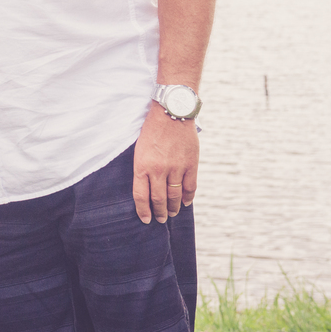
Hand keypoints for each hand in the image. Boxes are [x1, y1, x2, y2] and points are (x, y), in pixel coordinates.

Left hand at [132, 101, 198, 224]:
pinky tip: (184, 203)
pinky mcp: (191, 164)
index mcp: (142, 165)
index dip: (143, 210)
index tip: (146, 219)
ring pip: (174, 196)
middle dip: (159, 212)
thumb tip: (146, 188)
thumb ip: (143, 168)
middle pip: (158, 199)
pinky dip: (187, 197)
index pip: (141, 196)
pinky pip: (190, 187)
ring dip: (172, 208)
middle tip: (160, 219)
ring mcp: (176, 168)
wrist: (171, 112)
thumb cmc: (152, 129)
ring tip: (171, 214)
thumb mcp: (140, 148)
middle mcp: (158, 170)